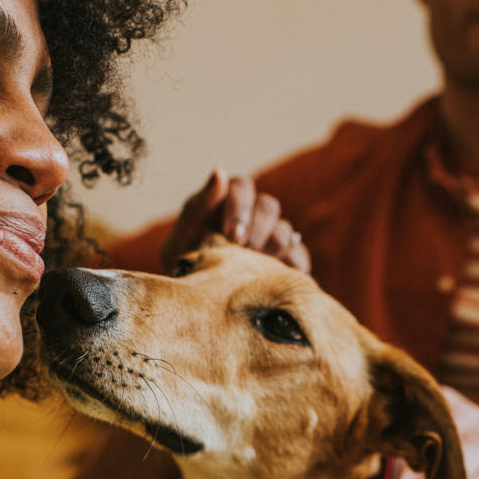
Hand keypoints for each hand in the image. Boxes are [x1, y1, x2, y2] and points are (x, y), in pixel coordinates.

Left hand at [159, 168, 310, 272]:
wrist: (196, 306)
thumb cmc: (184, 267)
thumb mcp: (180, 239)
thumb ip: (199, 204)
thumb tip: (220, 172)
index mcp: (227, 202)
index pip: (243, 187)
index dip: (240, 208)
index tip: (232, 235)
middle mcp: (254, 215)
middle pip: (268, 206)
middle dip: (255, 231)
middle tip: (241, 254)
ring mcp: (273, 237)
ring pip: (284, 231)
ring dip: (268, 251)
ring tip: (250, 271)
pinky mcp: (289, 260)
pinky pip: (298, 256)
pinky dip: (287, 267)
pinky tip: (270, 280)